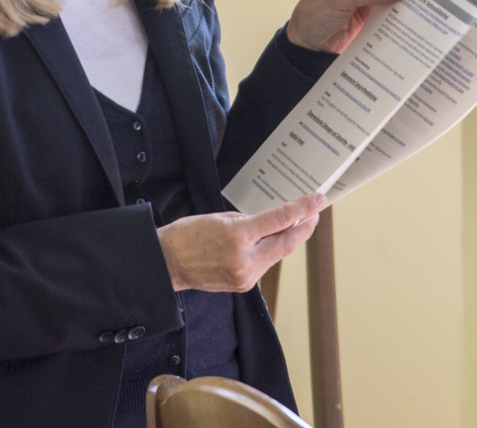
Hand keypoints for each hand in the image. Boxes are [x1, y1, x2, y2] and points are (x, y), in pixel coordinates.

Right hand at [157, 193, 325, 291]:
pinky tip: (274, 241)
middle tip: (315, 213)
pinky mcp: (243, 285)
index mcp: (238, 236)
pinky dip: (272, 252)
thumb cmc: (189, 234)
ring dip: (289, 239)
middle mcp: (245, 259)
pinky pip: (265, 264)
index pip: (279, 220)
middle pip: (286, 242)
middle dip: (304, 227)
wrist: (169, 263)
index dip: (302, 209)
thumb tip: (272, 223)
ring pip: (278, 255)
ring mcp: (246, 276)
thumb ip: (250, 222)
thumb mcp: (220, 218)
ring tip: (298, 224)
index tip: (317, 200)